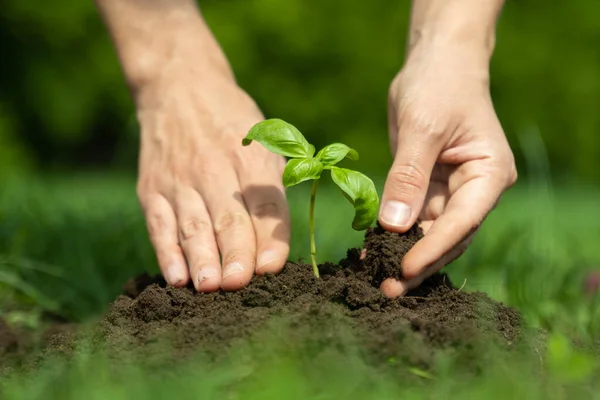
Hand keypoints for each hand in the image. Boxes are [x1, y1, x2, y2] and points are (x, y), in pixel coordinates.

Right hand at [135, 61, 289, 291]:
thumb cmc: (233, 124)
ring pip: (193, 226)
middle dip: (235, 255)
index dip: (269, 237)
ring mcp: (179, 180)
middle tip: (239, 285)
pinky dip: (167, 253)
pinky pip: (159, 225)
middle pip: (228, 218)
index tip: (272, 268)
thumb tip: (277, 242)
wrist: (179, 87)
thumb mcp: (264, 141)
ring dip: (202, 259)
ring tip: (210, 288)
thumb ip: (272, 187)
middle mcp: (215, 168)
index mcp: (250, 157)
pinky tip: (176, 278)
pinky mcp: (152, 189)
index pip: (264, 203)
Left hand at [378, 44, 516, 296]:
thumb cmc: (438, 86)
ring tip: (377, 280)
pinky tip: (372, 252)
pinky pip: (411, 218)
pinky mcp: (427, 188)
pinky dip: (393, 235)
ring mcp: (450, 191)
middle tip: (388, 290)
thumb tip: (394, 226)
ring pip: (429, 234)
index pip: (462, 221)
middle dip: (419, 262)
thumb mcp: (423, 128)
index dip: (433, 247)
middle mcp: (474, 190)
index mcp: (489, 175)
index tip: (405, 269)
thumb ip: (408, 177)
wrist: (435, 65)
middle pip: (448, 237)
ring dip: (404, 255)